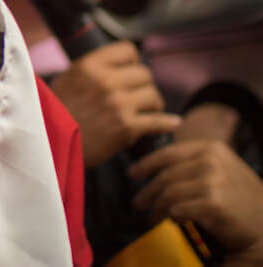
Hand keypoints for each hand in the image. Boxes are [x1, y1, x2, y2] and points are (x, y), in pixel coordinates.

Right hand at [50, 41, 180, 166]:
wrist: (50, 143)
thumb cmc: (55, 112)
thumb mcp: (67, 79)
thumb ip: (92, 70)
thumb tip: (117, 65)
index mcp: (90, 65)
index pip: (128, 50)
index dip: (132, 62)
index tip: (129, 73)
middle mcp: (106, 81)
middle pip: (145, 74)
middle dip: (143, 86)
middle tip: (138, 97)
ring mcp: (118, 104)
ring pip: (154, 96)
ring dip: (153, 105)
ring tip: (145, 111)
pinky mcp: (127, 127)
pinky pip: (158, 121)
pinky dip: (167, 123)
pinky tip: (172, 123)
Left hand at [131, 140, 262, 262]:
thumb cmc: (239, 197)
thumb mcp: (220, 169)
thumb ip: (193, 162)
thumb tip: (155, 167)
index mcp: (211, 148)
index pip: (168, 153)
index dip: (146, 164)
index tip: (133, 174)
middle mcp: (211, 161)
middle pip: (164, 176)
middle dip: (147, 191)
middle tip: (138, 203)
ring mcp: (212, 181)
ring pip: (168, 194)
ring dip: (156, 208)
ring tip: (152, 217)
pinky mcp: (212, 203)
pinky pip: (177, 210)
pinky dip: (170, 218)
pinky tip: (171, 222)